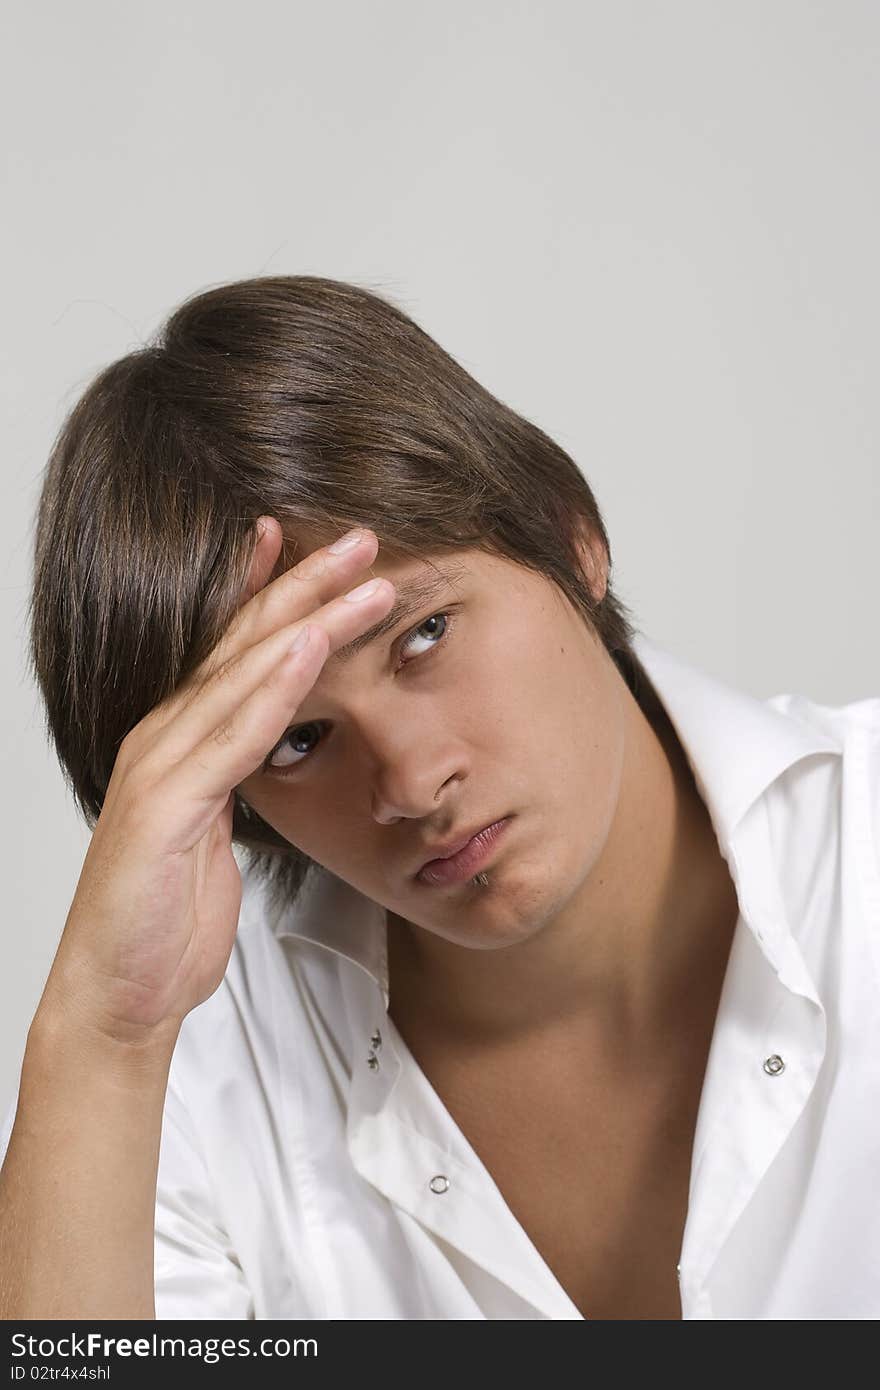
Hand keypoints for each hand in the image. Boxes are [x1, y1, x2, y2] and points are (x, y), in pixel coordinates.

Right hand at [38, 520, 393, 1044]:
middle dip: (305, 583)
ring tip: (362, 575)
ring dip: (308, 617)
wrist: (116, 996)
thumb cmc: (164, 921)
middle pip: (243, 642)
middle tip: (361, 537)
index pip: (236, 651)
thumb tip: (271, 748)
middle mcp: (165, 737)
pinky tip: (312, 646)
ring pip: (244, 673)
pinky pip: (235, 734)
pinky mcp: (167, 804)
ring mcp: (162, 765)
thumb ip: (234, 780)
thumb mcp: (214, 835)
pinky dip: (276, 686)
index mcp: (180, 742)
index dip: (278, 593)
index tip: (327, 553)